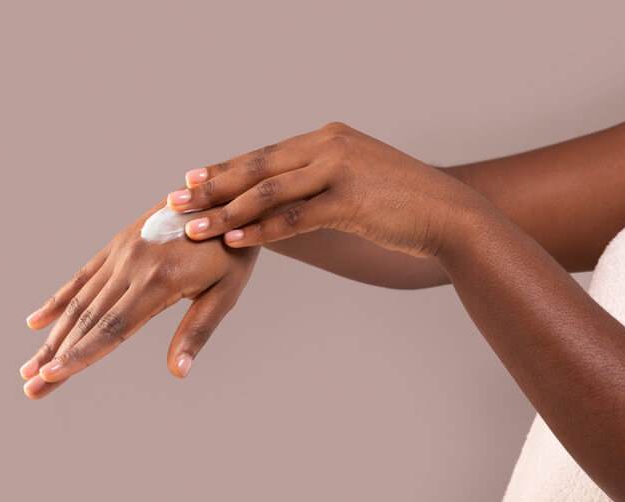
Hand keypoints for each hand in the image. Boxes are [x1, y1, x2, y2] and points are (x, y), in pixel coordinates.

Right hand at [20, 204, 257, 398]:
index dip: (80, 355)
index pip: (112, 328)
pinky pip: (83, 276)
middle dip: (56, 357)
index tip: (52, 376)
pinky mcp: (118, 244)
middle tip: (30, 388)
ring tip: (28, 367)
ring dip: (52, 337)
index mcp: (158, 281)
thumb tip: (177, 371)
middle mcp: (132, 265)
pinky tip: (36, 322)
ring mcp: (121, 253)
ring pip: (79, 302)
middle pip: (87, 321)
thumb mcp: (226, 292)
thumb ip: (197, 331)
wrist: (229, 195)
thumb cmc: (233, 251)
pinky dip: (59, 300)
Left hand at [167, 122, 484, 257]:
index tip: (189, 182)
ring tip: (193, 227)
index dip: (223, 169)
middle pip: (256, 167)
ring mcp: (339, 170)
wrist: (450, 214)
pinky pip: (294, 217)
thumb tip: (279, 202)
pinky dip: (261, 230)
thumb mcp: (353, 181)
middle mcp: (328, 146)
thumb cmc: (400, 204)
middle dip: (212, 187)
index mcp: (326, 138)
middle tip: (175, 202)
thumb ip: (317, 182)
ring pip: (268, 191)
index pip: (263, 154)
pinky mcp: (350, 200)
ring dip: (226, 212)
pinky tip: (234, 240)